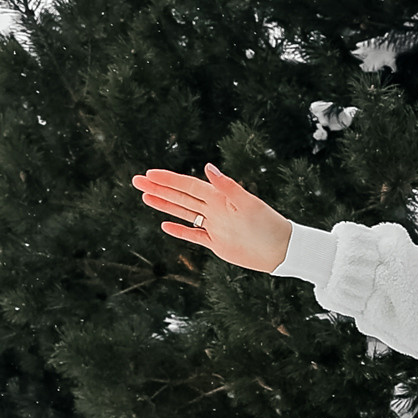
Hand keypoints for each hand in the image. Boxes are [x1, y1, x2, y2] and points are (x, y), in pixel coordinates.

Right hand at [131, 162, 291, 272]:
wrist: (281, 250)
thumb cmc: (268, 224)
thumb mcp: (248, 204)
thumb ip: (228, 187)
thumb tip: (207, 167)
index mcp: (219, 198)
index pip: (188, 185)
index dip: (168, 180)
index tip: (149, 173)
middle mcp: (214, 209)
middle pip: (180, 197)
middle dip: (158, 188)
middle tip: (136, 180)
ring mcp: (214, 226)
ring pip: (183, 213)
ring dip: (164, 205)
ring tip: (145, 196)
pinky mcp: (217, 243)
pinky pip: (194, 235)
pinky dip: (180, 230)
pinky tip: (165, 225)